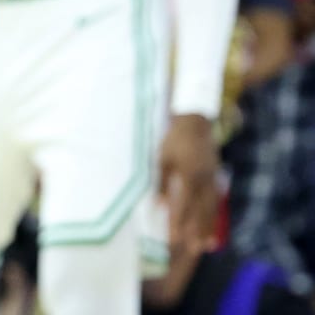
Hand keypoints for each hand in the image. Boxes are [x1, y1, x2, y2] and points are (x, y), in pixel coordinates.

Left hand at [157, 113, 219, 255]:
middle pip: (200, 212)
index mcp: (189, 176)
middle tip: (192, 250)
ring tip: (205, 246)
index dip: (179, 223)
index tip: (174, 239)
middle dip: (196, 232)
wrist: (195, 123)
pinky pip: (215, 201)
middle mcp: (204, 181)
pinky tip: (211, 226)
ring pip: (211, 209)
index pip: (184, 206)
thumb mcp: (162, 159)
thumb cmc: (174, 140)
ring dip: (207, 228)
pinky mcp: (215, 177)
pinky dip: (213, 216)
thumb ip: (162, 183)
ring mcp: (212, 180)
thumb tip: (158, 206)